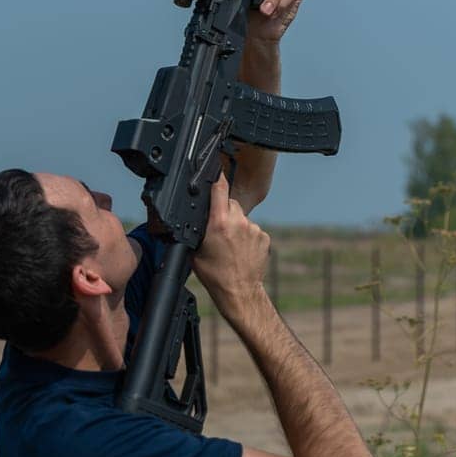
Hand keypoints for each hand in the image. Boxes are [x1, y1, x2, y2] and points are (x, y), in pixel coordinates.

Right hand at [193, 174, 270, 320]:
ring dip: (235, 224)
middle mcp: (238, 221)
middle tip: (218, 229)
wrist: (239, 292)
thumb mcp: (195, 249)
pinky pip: (252, 228)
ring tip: (230, 244)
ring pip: (241, 216)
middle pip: (229, 202)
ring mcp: (253, 228)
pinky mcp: (264, 236)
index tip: (215, 164)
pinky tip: (241, 249)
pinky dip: (246, 235)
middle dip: (223, 210)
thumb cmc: (214, 274)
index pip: (219, 186)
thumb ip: (195, 227)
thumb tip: (191, 214)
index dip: (216, 174)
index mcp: (218, 222)